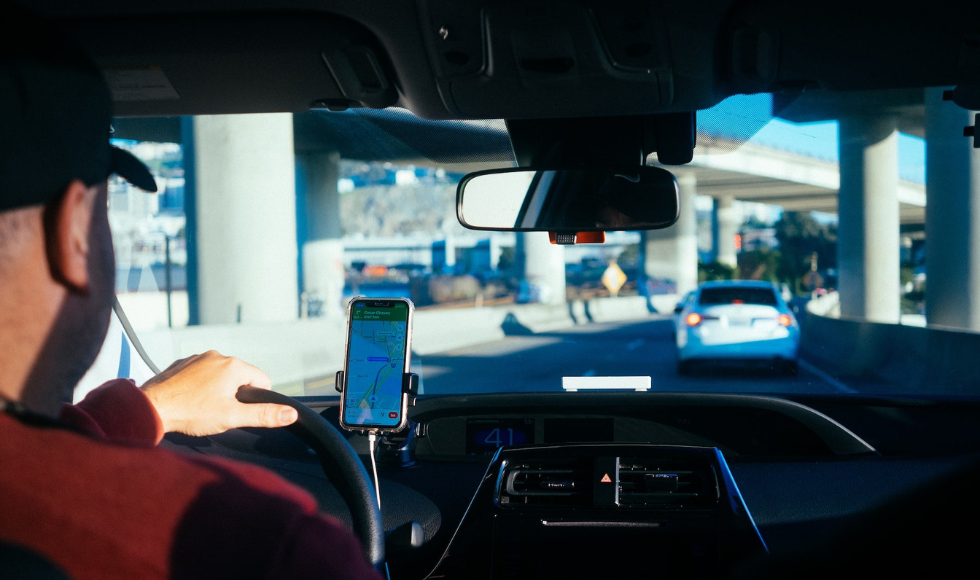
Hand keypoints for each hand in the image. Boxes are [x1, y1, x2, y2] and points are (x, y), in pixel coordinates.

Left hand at [140, 350, 298, 435]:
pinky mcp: (181, 363)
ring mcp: (197, 357)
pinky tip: (188, 400)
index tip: (237, 411)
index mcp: (234, 366)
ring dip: (216, 389)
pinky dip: (198, 386)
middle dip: (234, 395)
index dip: (254, 400)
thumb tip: (291, 414)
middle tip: (217, 412)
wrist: (150, 408)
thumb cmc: (191, 413)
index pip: (262, 381)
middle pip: (240, 377)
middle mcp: (217, 356)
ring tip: (201, 407)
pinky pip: (199, 373)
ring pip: (219, 375)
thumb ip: (264, 415)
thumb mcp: (232, 417)